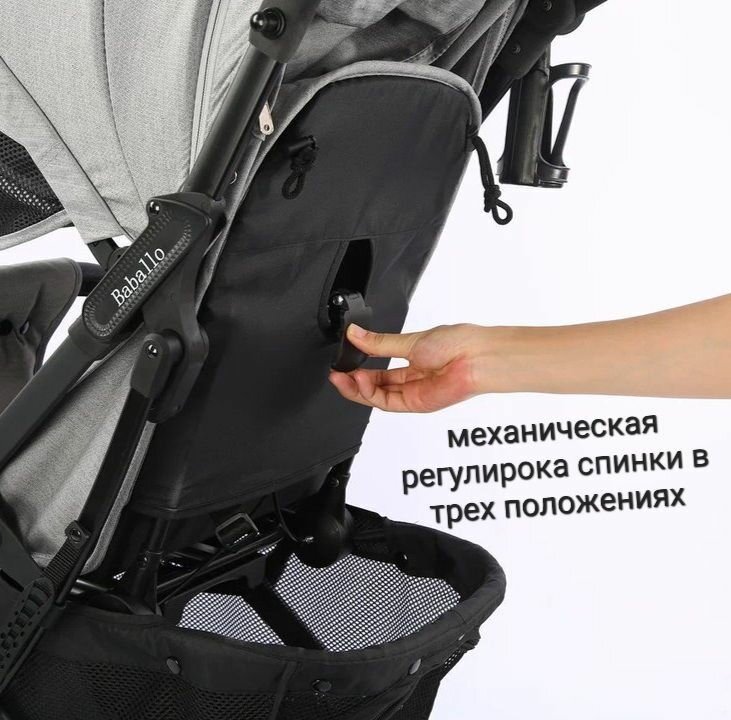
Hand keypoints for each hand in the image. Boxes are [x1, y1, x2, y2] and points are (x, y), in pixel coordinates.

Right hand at [328, 323, 489, 411]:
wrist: (476, 358)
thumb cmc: (458, 344)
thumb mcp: (410, 340)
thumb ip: (379, 343)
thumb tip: (356, 334)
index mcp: (414, 359)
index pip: (380, 368)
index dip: (359, 367)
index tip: (343, 362)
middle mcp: (413, 378)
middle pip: (376, 385)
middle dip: (353, 381)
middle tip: (337, 373)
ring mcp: (415, 393)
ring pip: (378, 396)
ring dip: (358, 388)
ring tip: (344, 377)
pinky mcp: (417, 404)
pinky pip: (387, 402)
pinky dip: (370, 393)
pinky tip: (360, 381)